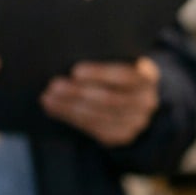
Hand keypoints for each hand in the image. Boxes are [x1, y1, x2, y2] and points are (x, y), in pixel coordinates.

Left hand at [41, 57, 160, 146]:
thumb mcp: (121, 61)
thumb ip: (105, 58)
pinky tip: (54, 109)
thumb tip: (68, 58)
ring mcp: (135, 122)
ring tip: (48, 98)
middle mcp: (146, 102)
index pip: (124, 76)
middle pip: (109, 99)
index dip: (99, 74)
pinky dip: (71, 118)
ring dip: (69, 107)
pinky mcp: (121, 136)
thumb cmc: (118, 72)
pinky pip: (93, 128)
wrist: (134, 98)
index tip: (74, 70)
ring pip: (98, 116)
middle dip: (78, 92)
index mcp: (147, 78)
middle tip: (54, 85)